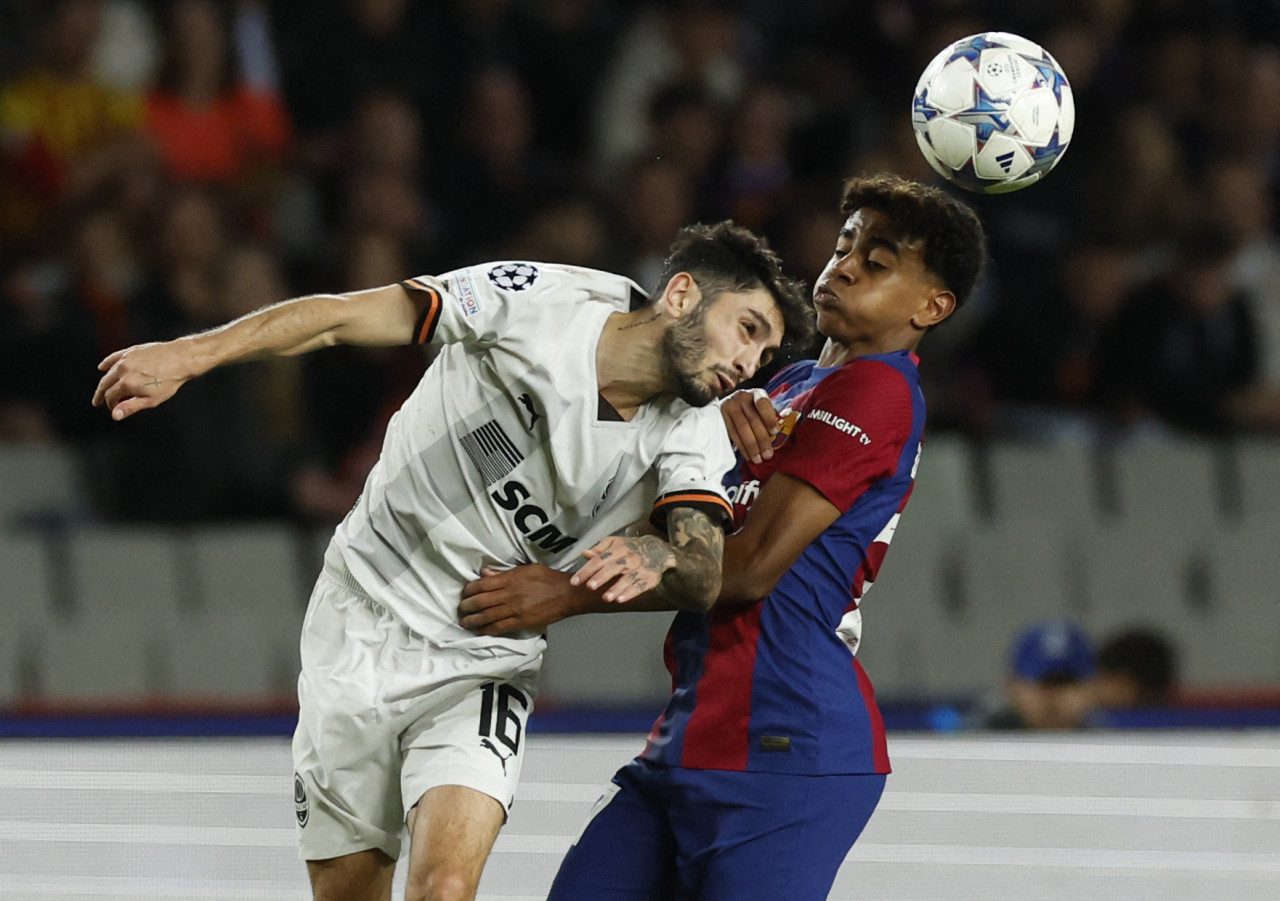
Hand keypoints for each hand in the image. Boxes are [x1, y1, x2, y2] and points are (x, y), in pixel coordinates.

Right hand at [92, 341, 192, 419]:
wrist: (181, 358)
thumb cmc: (169, 381)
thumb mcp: (151, 400)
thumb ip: (131, 407)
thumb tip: (115, 415)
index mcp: (126, 383)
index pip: (111, 397)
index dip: (111, 405)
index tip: (113, 409)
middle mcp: (123, 370)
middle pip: (105, 384)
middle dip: (101, 395)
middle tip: (97, 402)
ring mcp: (126, 359)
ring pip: (109, 372)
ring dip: (104, 381)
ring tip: (102, 388)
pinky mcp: (131, 351)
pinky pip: (114, 357)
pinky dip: (107, 363)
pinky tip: (102, 368)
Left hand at [460, 565, 581, 634]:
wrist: (566, 594)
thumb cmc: (548, 578)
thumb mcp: (527, 569)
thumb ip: (504, 573)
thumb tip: (485, 574)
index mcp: (510, 579)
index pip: (482, 585)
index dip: (469, 590)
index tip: (465, 593)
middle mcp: (510, 594)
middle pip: (481, 601)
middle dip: (467, 606)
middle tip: (461, 608)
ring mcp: (515, 609)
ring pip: (487, 617)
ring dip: (472, 620)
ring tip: (464, 622)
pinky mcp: (521, 622)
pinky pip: (499, 627)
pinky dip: (486, 630)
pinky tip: (479, 630)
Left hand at [570, 535, 673, 603]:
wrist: (658, 550)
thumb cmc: (631, 548)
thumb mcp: (614, 543)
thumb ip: (599, 549)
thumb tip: (585, 554)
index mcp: (618, 548)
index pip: (599, 559)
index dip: (586, 570)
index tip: (575, 581)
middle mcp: (630, 558)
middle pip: (614, 567)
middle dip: (601, 577)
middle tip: (590, 586)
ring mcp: (640, 569)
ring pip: (628, 578)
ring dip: (616, 588)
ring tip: (606, 597)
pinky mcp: (649, 579)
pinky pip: (639, 587)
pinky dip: (630, 593)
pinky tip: (620, 599)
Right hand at [722, 388, 779, 463]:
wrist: (730, 405)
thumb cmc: (752, 410)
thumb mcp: (762, 409)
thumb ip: (770, 417)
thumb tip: (777, 432)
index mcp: (757, 394)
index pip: (763, 403)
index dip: (769, 418)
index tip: (774, 433)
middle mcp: (742, 396)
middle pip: (753, 420)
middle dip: (762, 439)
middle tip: (768, 455)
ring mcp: (730, 405)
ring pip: (742, 428)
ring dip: (751, 446)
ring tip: (758, 459)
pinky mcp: (721, 416)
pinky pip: (733, 434)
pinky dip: (741, 447)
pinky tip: (748, 456)